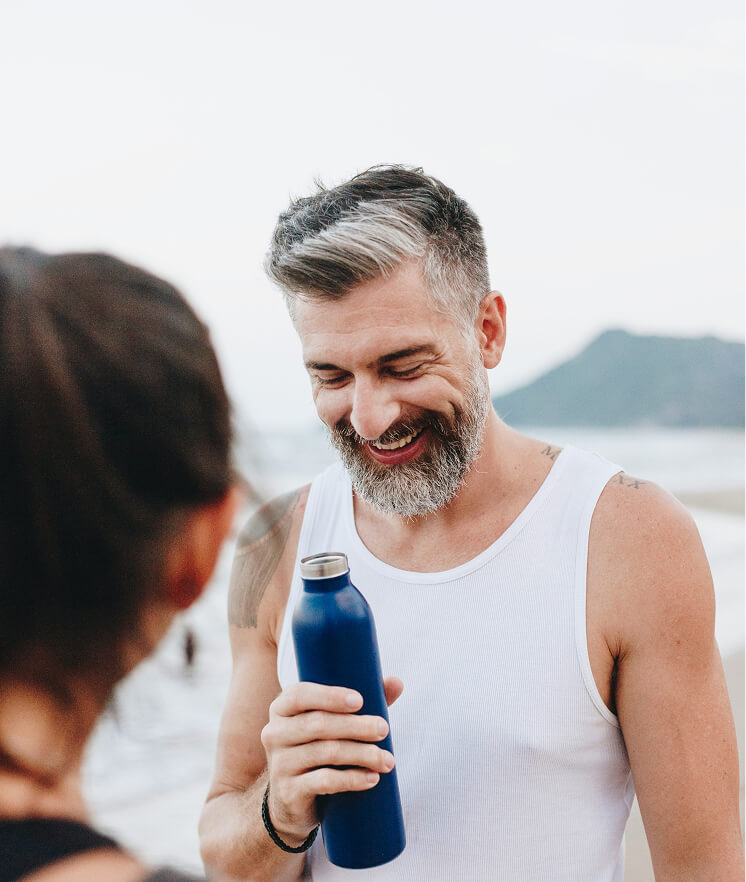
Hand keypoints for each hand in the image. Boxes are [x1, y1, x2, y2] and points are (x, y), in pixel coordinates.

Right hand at [261, 677, 402, 844]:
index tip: (360, 700)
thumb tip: (397, 682)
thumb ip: (361, 703)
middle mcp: (274, 733)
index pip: (300, 695)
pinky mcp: (289, 791)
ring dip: (361, 754)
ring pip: (326, 752)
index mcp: (282, 708)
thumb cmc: (318, 749)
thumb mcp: (332, 724)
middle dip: (356, 726)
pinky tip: (372, 778)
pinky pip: (324, 781)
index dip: (330, 696)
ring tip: (387, 759)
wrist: (289, 801)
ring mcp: (280, 764)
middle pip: (318, 724)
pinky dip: (352, 779)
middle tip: (384, 729)